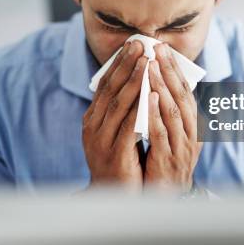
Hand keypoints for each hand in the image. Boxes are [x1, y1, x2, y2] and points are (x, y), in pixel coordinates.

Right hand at [82, 40, 147, 190]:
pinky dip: (138, 108)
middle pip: (110, 89)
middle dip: (125, 65)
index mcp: (93, 119)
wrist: (113, 199)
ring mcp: (101, 140)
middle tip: (139, 45)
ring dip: (133, 81)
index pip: (105, 85)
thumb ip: (123, 111)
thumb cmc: (119, 163)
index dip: (119, 64)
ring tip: (146, 61)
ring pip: (118, 104)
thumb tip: (138, 82)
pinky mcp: (114, 154)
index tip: (132, 45)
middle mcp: (93, 127)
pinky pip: (128, 126)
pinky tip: (150, 94)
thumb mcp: (116, 133)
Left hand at [145, 43, 202, 192]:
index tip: (162, 48)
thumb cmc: (165, 161)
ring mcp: (182, 147)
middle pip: (182, 96)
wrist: (164, 199)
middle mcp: (191, 133)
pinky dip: (156, 115)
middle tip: (158, 49)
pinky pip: (162, 134)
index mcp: (192, 124)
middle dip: (169, 71)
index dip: (174, 69)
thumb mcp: (171, 133)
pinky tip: (148, 98)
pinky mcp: (168, 160)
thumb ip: (167, 110)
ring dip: (162, 87)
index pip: (184, 91)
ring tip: (151, 66)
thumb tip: (157, 81)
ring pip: (174, 111)